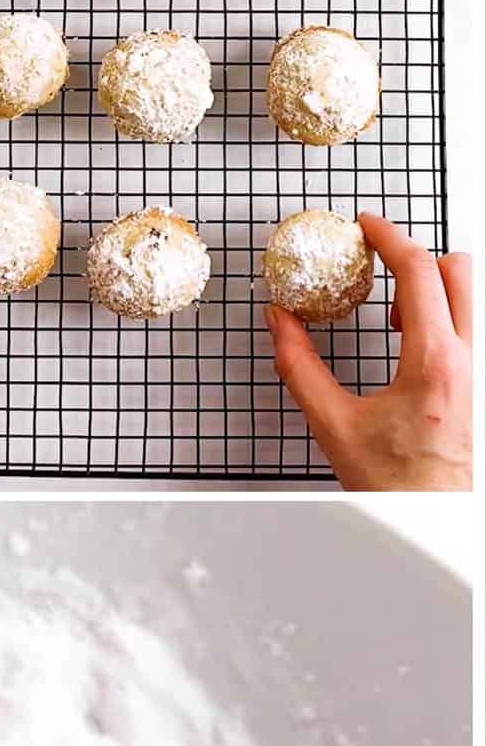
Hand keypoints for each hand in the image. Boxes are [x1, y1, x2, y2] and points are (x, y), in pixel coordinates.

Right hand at [265, 214, 471, 490]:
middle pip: (459, 269)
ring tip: (396, 316)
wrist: (433, 520)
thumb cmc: (396, 487)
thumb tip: (281, 324)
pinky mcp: (482, 384)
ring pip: (472, 296)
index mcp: (433, 363)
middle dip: (418, 258)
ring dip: (435, 290)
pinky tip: (415, 343)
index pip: (418, 271)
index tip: (368, 226)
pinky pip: (472, 327)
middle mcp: (470, 360)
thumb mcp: (333, 424)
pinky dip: (445, 318)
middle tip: (381, 268)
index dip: (389, 236)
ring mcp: (482, 372)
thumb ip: (299, 367)